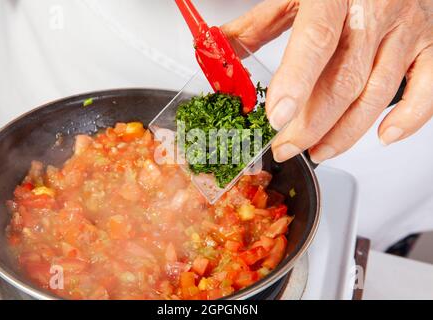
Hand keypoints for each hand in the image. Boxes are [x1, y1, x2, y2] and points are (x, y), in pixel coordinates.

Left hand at [223, 0, 432, 162]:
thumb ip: (260, 24)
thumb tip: (225, 50)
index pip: (316, 42)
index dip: (296, 83)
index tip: (277, 118)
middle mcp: (376, 11)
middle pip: (344, 81)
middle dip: (311, 125)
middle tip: (286, 147)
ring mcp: (407, 30)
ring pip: (377, 94)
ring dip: (345, 133)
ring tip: (318, 151)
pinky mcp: (429, 46)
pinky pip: (427, 88)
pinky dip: (410, 118)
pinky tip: (384, 136)